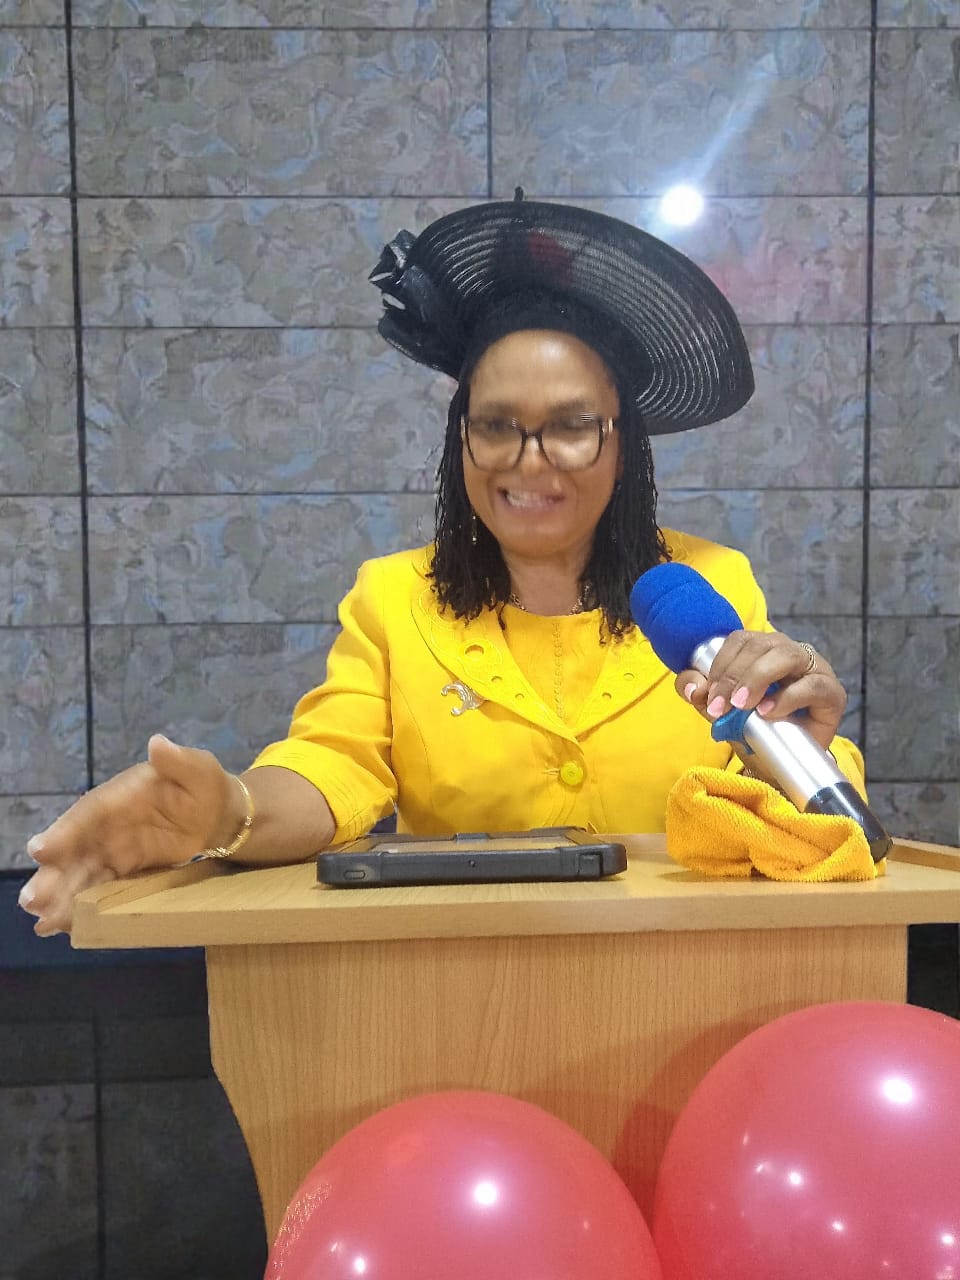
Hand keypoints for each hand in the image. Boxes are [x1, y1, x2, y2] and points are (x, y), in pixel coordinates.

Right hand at [17, 735, 240, 937]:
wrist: (218, 812)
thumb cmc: (204, 784)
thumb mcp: (197, 768)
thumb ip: (178, 760)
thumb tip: (159, 744)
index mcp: (121, 795)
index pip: (88, 813)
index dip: (65, 831)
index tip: (40, 850)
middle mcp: (109, 823)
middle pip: (76, 849)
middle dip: (54, 874)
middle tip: (32, 900)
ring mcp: (114, 848)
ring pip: (82, 873)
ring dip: (63, 896)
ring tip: (43, 920)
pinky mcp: (124, 868)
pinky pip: (100, 887)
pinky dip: (83, 905)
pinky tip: (64, 926)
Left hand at [675, 630, 846, 751]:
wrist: (783, 764)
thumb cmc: (755, 730)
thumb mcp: (722, 712)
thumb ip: (703, 695)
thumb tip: (693, 689)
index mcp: (762, 649)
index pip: (740, 641)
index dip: (720, 664)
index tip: (706, 694)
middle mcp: (788, 652)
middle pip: (761, 645)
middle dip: (734, 675)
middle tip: (719, 706)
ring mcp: (814, 668)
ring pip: (786, 656)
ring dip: (758, 679)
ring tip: (742, 705)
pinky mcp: (832, 693)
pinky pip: (812, 686)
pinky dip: (787, 698)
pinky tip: (768, 712)